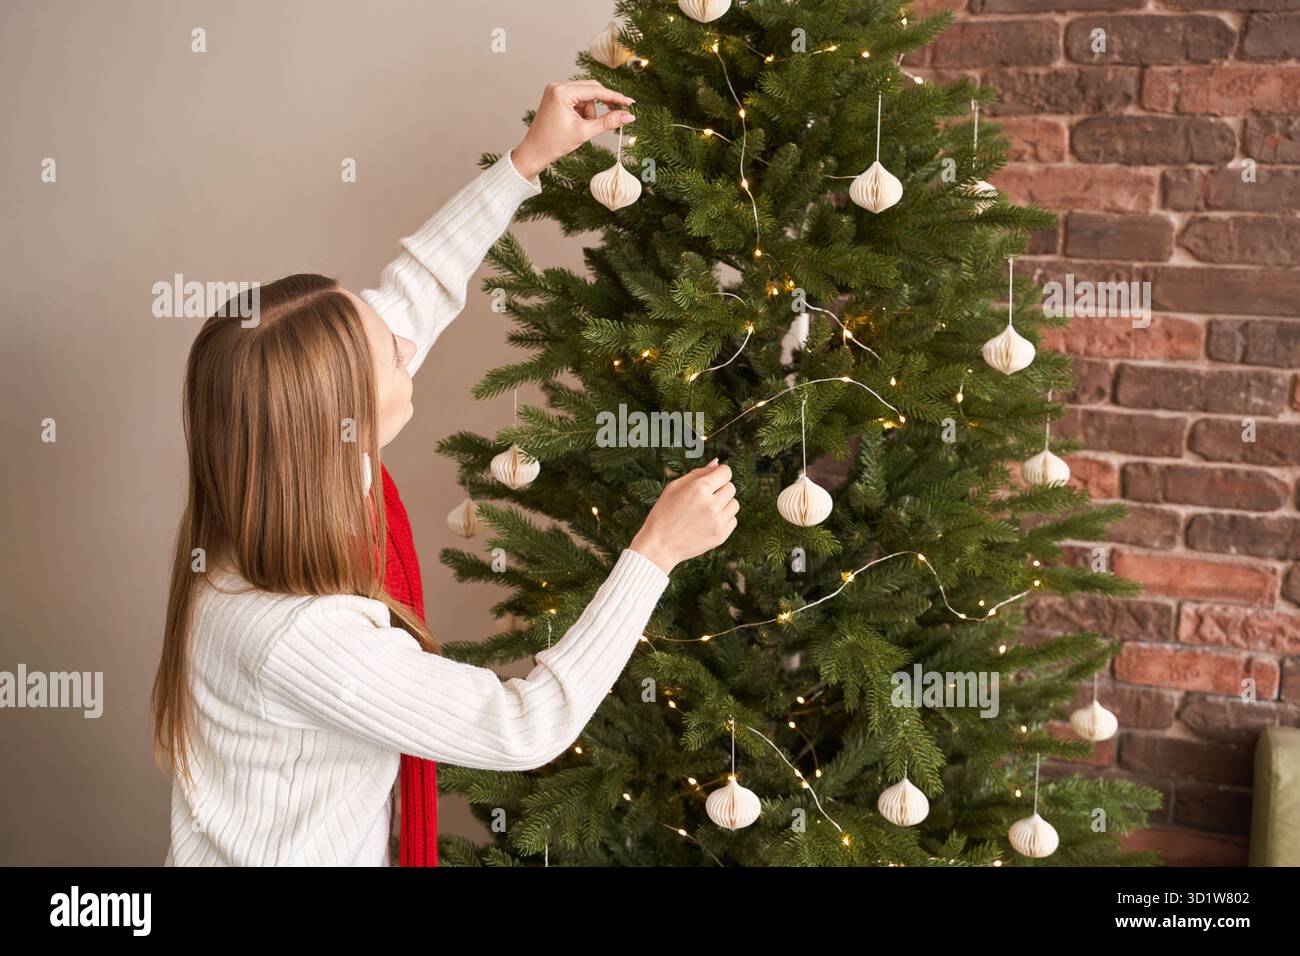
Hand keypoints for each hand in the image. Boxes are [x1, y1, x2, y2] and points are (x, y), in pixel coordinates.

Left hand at [510, 81, 635, 180]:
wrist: (535, 151)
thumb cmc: (555, 143)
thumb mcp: (584, 132)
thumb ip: (608, 122)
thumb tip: (628, 116)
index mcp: (562, 92)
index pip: (595, 90)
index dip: (615, 97)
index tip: (629, 102)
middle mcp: (557, 86)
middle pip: (591, 89)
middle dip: (601, 105)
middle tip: (616, 115)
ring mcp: (556, 89)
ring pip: (586, 96)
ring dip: (590, 111)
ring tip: (581, 127)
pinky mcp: (556, 95)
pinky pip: (578, 99)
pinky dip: (582, 111)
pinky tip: (576, 123)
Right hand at [630, 459, 737, 574]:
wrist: (659, 546)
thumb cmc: (663, 513)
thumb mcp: (674, 487)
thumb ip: (697, 473)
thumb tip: (717, 463)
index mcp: (700, 488)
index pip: (726, 472)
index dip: (719, 473)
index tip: (712, 479)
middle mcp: (712, 504)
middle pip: (731, 487)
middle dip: (720, 489)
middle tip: (704, 497)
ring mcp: (718, 521)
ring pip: (735, 504)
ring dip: (724, 504)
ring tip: (706, 510)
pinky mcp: (721, 536)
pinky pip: (733, 520)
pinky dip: (723, 519)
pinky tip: (707, 522)